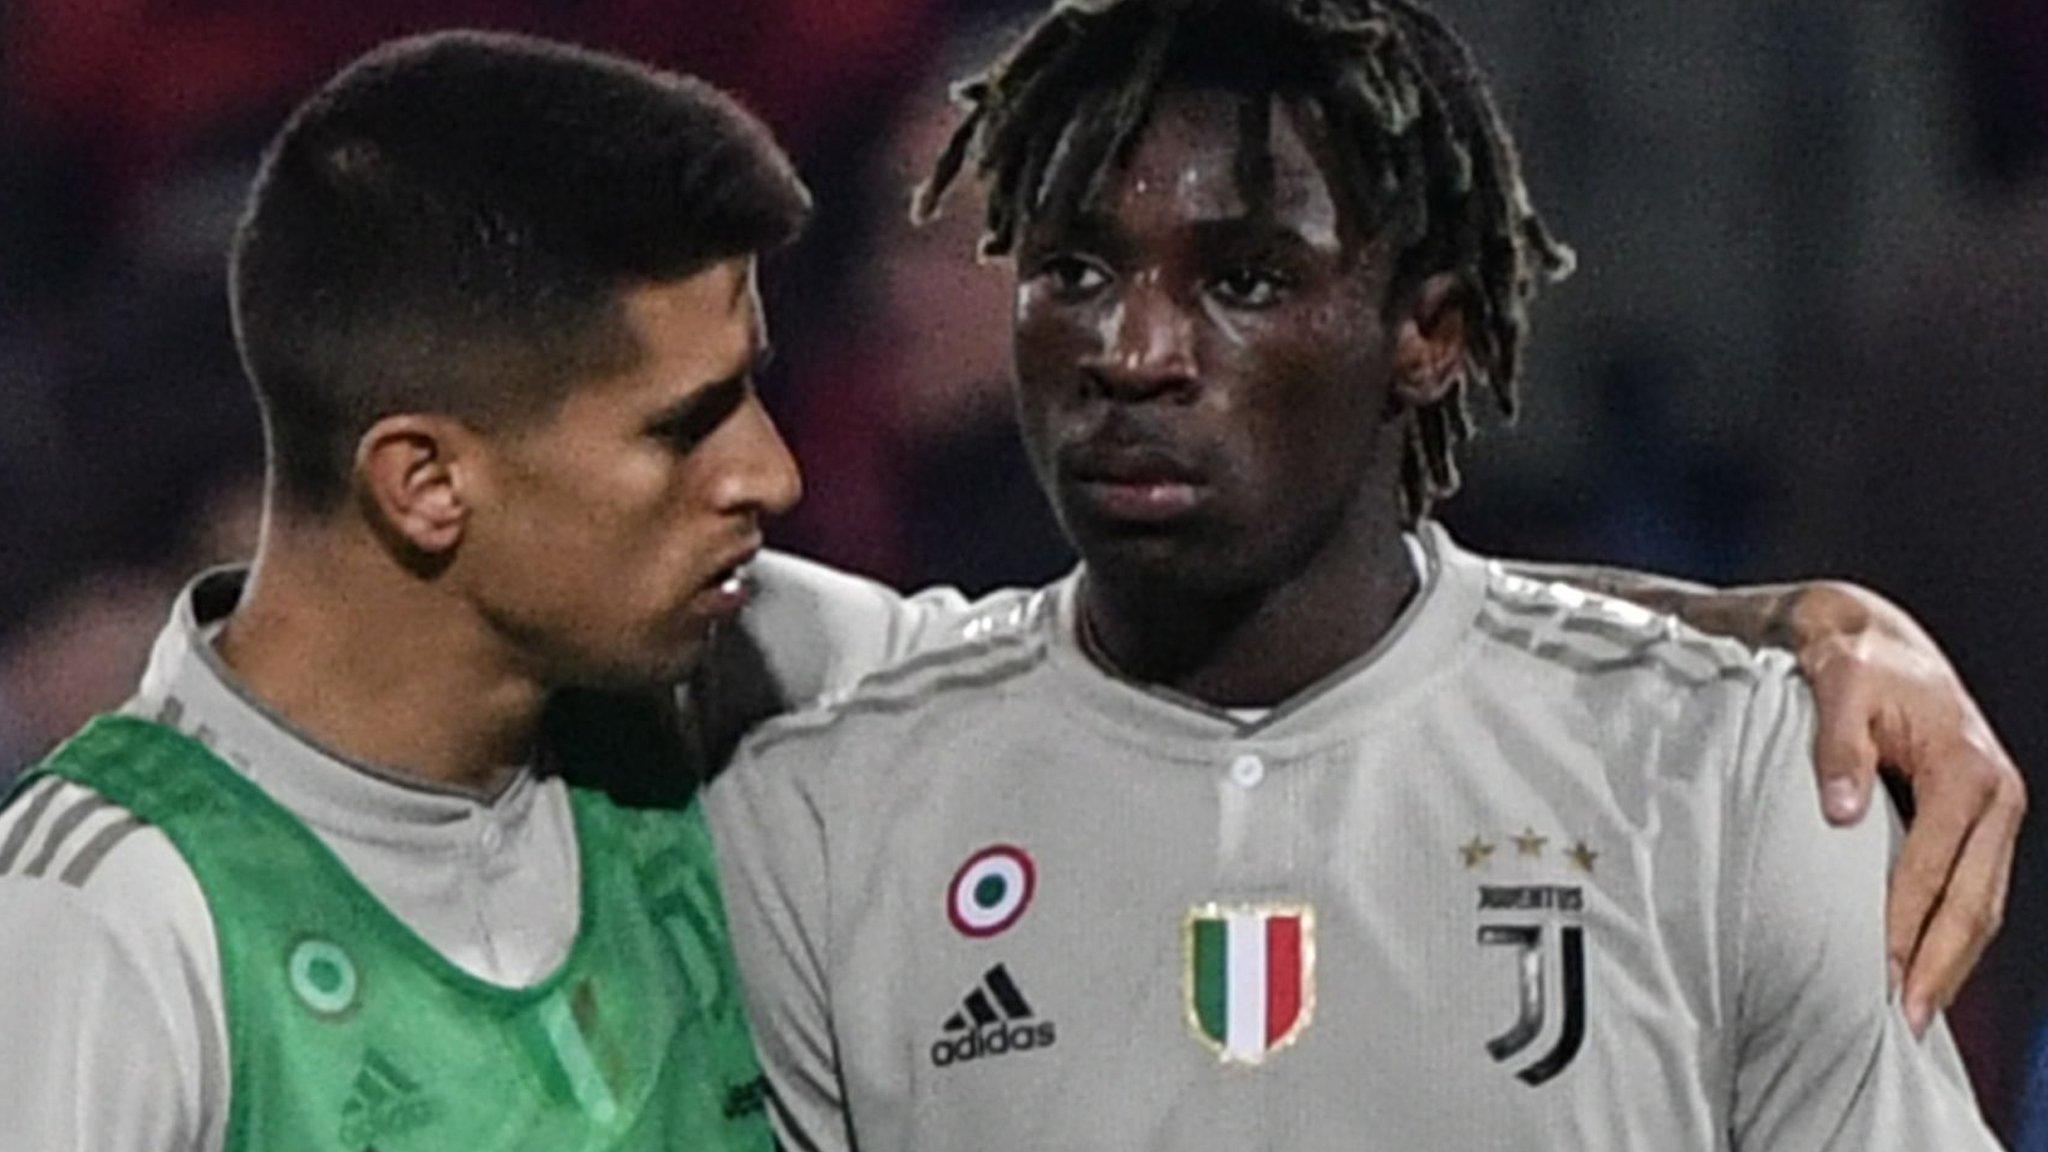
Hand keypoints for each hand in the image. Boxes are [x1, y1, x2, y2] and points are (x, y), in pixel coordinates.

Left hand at [1787, 582, 2026, 1035]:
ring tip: (1915, 1012)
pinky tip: (1923, 968)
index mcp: (1967, 770)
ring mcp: (1994, 813)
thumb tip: (1840, 812)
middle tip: (1906, 1018)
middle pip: (1974, 903)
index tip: (1878, 972)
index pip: (1934, 868)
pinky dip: (1951, 934)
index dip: (1905, 925)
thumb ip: (1837, 745)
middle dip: (1941, 965)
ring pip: (1982, 905)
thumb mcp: (1838, 687)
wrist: (1874, 638)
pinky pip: (1973, 891)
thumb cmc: (1853, 662)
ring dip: (1951, 961)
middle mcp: (1996, 797)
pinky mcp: (1979, 823)